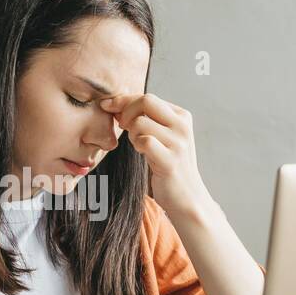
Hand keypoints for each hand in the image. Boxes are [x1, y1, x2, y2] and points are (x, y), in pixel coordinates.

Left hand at [98, 92, 214, 220]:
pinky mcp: (171, 160)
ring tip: (137, 144)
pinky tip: (141, 152)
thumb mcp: (162, 136)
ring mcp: (178, 143)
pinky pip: (144, 141)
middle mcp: (182, 126)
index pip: (148, 97)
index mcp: (182, 116)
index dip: (124, 100)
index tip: (108, 106)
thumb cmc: (168, 165)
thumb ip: (146, 119)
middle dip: (125, 110)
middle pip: (146, 101)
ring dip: (131, 133)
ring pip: (140, 122)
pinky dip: (137, 145)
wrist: (187, 197)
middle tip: (121, 126)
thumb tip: (116, 104)